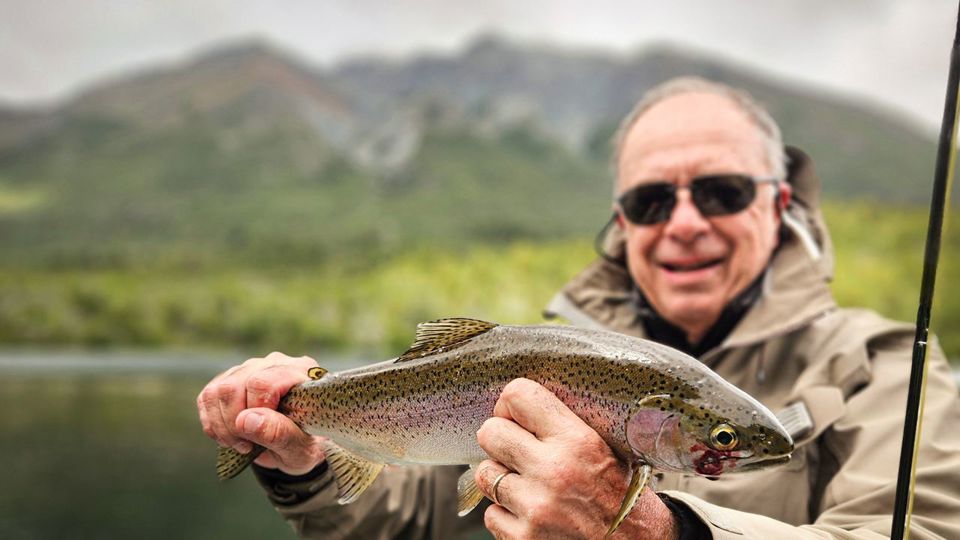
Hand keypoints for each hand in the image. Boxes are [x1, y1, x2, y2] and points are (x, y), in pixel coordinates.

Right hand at [197, 352, 326, 474]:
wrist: (297, 447)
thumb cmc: (305, 445)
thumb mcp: (300, 447)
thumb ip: (279, 433)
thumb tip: (245, 420)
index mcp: (301, 373)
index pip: (263, 382)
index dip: (255, 411)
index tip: (261, 436)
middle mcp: (275, 364)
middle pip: (235, 385)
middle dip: (234, 423)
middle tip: (247, 446)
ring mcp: (251, 369)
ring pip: (218, 390)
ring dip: (222, 426)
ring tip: (241, 444)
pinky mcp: (230, 380)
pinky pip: (206, 397)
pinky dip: (212, 424)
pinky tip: (230, 437)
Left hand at [475, 378, 678, 539]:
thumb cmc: (620, 496)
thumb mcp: (603, 447)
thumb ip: (562, 425)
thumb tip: (515, 405)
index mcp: (577, 440)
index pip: (518, 395)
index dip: (510, 404)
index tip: (515, 416)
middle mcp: (553, 471)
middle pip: (490, 432)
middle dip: (500, 439)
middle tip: (515, 450)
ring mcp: (536, 507)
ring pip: (485, 474)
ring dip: (501, 478)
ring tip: (527, 485)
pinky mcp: (524, 538)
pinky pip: (490, 514)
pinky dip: (506, 515)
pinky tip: (531, 513)